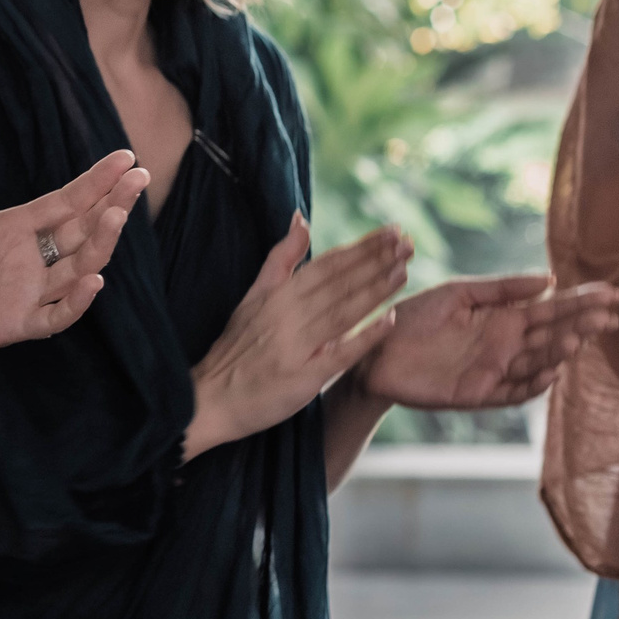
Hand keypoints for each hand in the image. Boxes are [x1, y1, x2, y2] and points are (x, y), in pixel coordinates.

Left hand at [0, 150, 152, 375]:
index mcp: (13, 230)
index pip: (66, 202)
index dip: (97, 182)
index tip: (127, 157)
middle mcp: (27, 260)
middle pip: (83, 230)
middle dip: (113, 204)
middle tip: (140, 177)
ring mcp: (24, 293)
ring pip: (78, 268)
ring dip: (100, 243)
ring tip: (117, 214)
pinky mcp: (11, 324)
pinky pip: (53, 316)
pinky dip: (75, 301)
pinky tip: (92, 279)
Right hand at [187, 216, 410, 457]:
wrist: (209, 399)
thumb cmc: (236, 349)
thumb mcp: (252, 297)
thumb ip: (280, 260)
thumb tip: (300, 218)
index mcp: (276, 296)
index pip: (326, 264)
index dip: (361, 247)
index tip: (392, 231)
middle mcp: (286, 317)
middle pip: (338, 283)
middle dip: (376, 261)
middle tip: (409, 242)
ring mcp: (295, 347)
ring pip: (342, 312)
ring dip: (376, 290)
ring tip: (405, 270)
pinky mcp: (302, 377)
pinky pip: (338, 353)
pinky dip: (364, 337)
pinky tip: (390, 321)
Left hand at [355, 275, 618, 410]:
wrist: (373, 350)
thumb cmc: (414, 319)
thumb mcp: (459, 294)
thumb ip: (501, 288)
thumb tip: (550, 278)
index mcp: (504, 319)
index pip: (552, 309)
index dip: (582, 302)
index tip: (613, 293)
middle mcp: (505, 346)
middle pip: (552, 335)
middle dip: (582, 325)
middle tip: (611, 315)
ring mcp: (493, 371)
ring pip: (536, 362)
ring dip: (558, 351)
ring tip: (580, 338)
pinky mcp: (475, 393)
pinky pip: (511, 391)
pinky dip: (531, 383)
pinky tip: (551, 370)